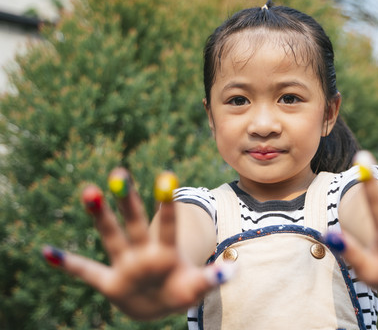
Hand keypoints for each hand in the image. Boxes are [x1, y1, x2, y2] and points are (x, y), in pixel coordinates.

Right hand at [42, 168, 230, 319]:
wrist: (160, 304)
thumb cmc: (180, 290)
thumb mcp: (197, 287)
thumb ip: (212, 278)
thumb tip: (231, 269)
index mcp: (165, 252)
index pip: (167, 226)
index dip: (167, 206)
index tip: (167, 178)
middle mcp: (143, 253)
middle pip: (135, 223)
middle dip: (129, 201)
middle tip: (120, 173)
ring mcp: (125, 265)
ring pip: (111, 237)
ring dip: (100, 217)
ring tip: (89, 190)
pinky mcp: (110, 282)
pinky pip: (86, 272)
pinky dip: (68, 264)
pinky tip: (48, 252)